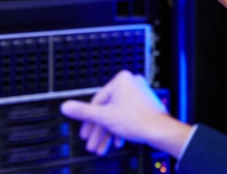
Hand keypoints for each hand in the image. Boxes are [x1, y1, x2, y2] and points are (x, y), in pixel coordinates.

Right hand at [60, 70, 191, 157]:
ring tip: (102, 147)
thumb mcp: (104, 116)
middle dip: (99, 129)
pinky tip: (117, 141)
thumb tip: (67, 106)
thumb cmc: (138, 120)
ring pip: (116, 114)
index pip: (97, 100)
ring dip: (108, 132)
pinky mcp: (144, 104)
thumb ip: (83, 112)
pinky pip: (127, 115)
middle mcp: (131, 83)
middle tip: (92, 141)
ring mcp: (139, 94)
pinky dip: (120, 128)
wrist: (159, 130)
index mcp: (121, 80)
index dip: (89, 118)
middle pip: (107, 109)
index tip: (85, 130)